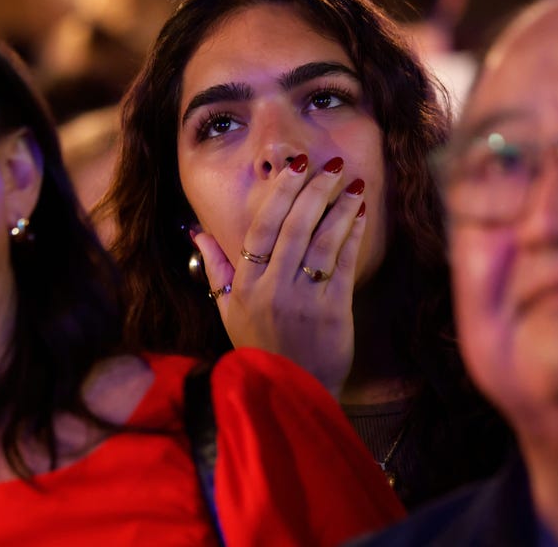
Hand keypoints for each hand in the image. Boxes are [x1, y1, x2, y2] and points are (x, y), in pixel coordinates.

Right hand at [194, 154, 367, 393]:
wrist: (291, 393)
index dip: (280, 193)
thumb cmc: (259, 348)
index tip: (295, 167)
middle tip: (328, 165)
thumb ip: (216, 267)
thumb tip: (196, 231)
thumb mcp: (227, 310)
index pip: (260, 228)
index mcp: (245, 286)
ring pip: (322, 241)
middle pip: (293, 227)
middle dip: (313, 191)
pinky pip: (344, 264)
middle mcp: (272, 289)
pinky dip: (353, 235)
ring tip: (352, 183)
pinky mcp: (333, 312)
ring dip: (339, 208)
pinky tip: (360, 214)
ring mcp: (303, 300)